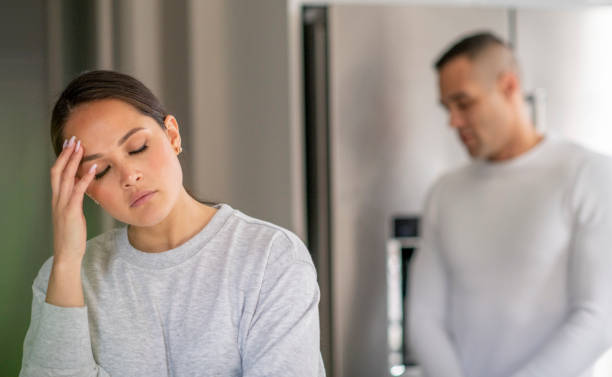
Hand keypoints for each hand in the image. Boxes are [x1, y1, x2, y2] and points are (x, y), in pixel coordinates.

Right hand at [50, 136, 96, 264]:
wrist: (67, 253)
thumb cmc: (72, 235)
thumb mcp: (73, 214)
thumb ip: (75, 201)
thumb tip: (83, 190)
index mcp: (58, 199)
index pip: (57, 173)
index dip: (63, 158)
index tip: (70, 145)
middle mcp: (58, 199)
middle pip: (59, 171)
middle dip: (66, 154)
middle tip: (74, 139)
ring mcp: (63, 204)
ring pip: (66, 177)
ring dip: (74, 161)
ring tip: (81, 147)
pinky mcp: (71, 211)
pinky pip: (78, 191)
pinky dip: (85, 178)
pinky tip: (93, 168)